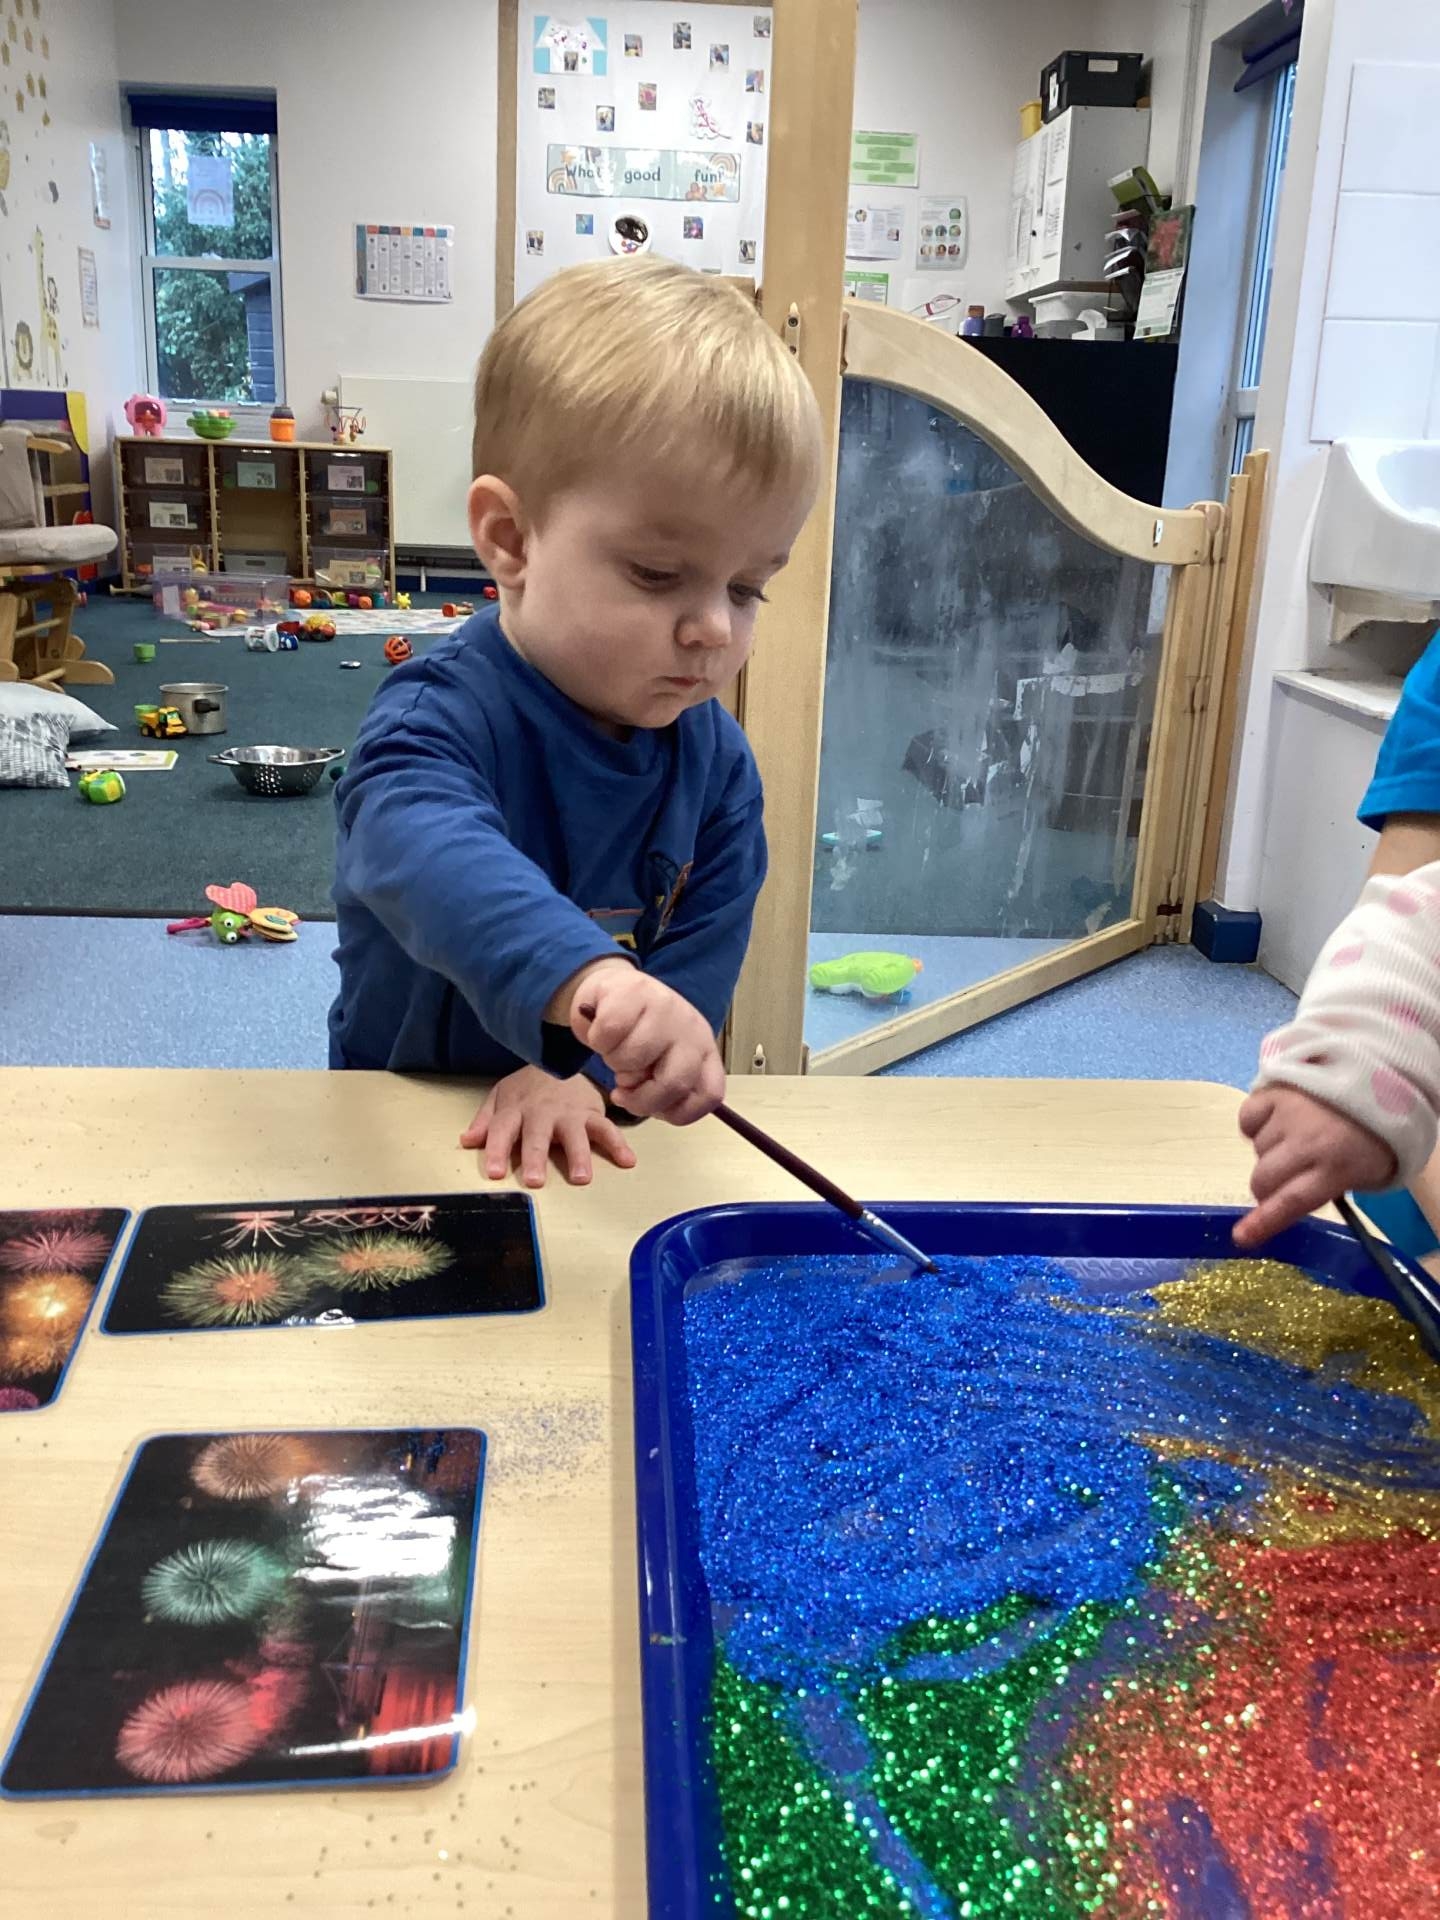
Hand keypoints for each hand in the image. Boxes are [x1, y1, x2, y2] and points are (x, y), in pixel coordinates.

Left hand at [459, 1066, 637, 1188]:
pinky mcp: (591, 1113)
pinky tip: (628, 1161)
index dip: (496, 1149)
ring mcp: (569, 1113)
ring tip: (581, 1178)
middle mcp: (542, 1112)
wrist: (562, 1056)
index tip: (494, 1173)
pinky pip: (607, 1128)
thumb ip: (485, 1120)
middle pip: (537, 1135)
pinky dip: (618, 1144)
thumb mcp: (502, 1097)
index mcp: (516, 1109)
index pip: (502, 1129)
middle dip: (536, 1156)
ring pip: (575, 1134)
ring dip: (578, 1155)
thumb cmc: (529, 1088)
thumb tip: (466, 1141)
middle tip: (535, 1180)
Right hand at [569, 964, 724, 1124]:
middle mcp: (691, 1028)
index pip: (709, 1095)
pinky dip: (596, 1040)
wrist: (616, 988)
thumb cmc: (637, 1034)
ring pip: (633, 1059)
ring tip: (615, 1051)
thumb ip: (664, 1088)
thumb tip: (647, 1103)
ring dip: (614, 1064)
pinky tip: (602, 1033)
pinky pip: (607, 1036)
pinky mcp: (632, 992)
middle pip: (674, 1084)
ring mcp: (664, 1007)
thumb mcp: (660, 1065)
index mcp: (704, 1051)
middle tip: (623, 1090)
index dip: (677, 1113)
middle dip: (640, 1100)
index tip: (653, 1110)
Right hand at [1233, 1085, 1396, 1247]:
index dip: (1264, 1222)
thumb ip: (1323, 1191)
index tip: (1241, 1238)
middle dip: (1266, 1189)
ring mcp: (1287, 1114)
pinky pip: (1248, 1119)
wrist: (1380, 1081)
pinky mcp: (1275, 1091)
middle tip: (1282, 1181)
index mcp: (1335, 1168)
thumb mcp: (1362, 1174)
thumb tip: (1280, 1206)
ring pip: (1256, 1150)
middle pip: (1263, 1180)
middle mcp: (1307, 1143)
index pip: (1291, 1202)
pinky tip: (1275, 1122)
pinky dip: (1255, 1125)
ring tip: (1294, 1140)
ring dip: (1269, 1153)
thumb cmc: (1372, 1138)